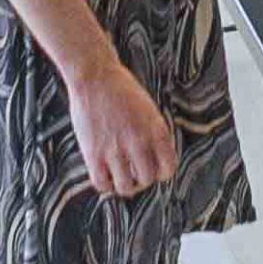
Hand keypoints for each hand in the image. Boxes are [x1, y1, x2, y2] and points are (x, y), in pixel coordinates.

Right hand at [67, 59, 179, 198]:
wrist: (94, 76)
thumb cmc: (121, 89)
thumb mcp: (149, 109)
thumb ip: (154, 134)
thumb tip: (155, 159)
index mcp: (156, 130)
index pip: (168, 169)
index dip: (161, 173)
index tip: (153, 170)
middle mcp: (139, 142)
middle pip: (147, 180)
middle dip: (142, 180)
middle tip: (134, 173)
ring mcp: (116, 149)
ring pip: (125, 187)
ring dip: (124, 185)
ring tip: (119, 176)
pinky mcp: (94, 152)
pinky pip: (102, 183)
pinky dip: (104, 184)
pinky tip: (104, 175)